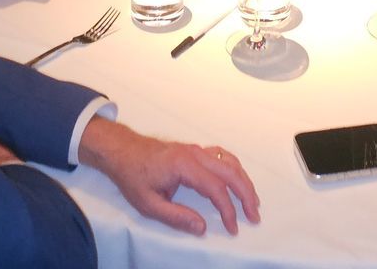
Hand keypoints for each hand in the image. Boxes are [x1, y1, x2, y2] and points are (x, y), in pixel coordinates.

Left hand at [79, 119, 259, 236]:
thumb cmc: (133, 176)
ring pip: (229, 161)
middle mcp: (195, 154)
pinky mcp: (194, 150)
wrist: (122, 151)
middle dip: (246, 194)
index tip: (232, 227)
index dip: (227, 209)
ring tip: (252, 200)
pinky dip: (234, 167)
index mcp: (184, 166)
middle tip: (254, 215)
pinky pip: (221, 155)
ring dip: (243, 180)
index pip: (216, 188)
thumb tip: (202, 227)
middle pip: (230, 171)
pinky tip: (237, 178)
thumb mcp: (149, 203)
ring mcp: (195, 149)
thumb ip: (176, 216)